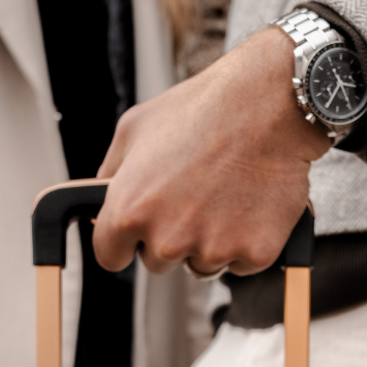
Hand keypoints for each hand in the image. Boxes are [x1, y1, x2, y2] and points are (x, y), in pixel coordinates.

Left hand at [93, 29, 329, 276]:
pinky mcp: (254, 253)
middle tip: (193, 195)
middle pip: (157, 263)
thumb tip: (96, 208)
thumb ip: (109, 176)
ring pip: (201, 265)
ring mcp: (213, 249)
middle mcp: (167, 238)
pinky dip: (247, 240)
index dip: (124, 242)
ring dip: (209, 240)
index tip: (137, 232)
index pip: (110, 257)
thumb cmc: (201, 109)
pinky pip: (241, 263)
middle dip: (170, 237)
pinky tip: (249, 202)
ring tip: (224, 193)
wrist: (269, 100)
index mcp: (129, 211)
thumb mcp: (135, 130)